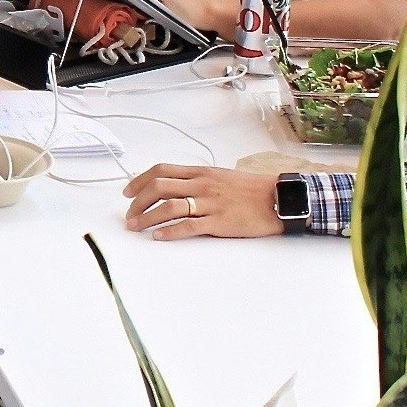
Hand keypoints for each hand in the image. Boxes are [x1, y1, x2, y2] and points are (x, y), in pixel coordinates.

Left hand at [122, 164, 284, 239]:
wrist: (278, 198)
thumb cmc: (250, 189)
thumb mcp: (219, 176)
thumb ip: (197, 180)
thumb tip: (173, 186)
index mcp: (200, 172)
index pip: (161, 170)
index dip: (139, 180)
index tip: (127, 192)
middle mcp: (201, 185)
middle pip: (159, 187)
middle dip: (137, 201)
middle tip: (128, 214)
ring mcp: (210, 203)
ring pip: (169, 207)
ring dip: (147, 217)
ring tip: (136, 226)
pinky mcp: (219, 222)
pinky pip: (188, 226)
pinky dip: (169, 232)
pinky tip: (158, 236)